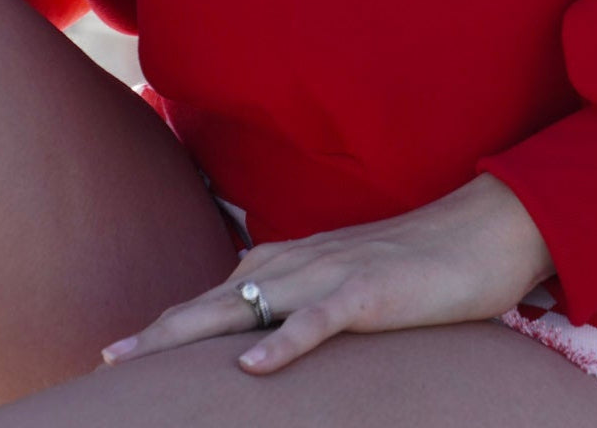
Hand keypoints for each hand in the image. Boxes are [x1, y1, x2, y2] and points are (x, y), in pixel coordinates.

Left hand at [100, 172, 555, 374]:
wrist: (486, 231)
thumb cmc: (423, 262)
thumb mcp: (355, 282)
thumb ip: (313, 299)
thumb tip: (271, 328)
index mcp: (302, 261)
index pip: (223, 291)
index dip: (174, 320)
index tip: (125, 350)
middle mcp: (308, 261)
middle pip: (222, 297)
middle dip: (165, 328)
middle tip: (110, 358)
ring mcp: (337, 272)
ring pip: (255, 302)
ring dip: (198, 331)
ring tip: (148, 359)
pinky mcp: (373, 290)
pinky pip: (322, 319)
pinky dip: (285, 342)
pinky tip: (251, 365)